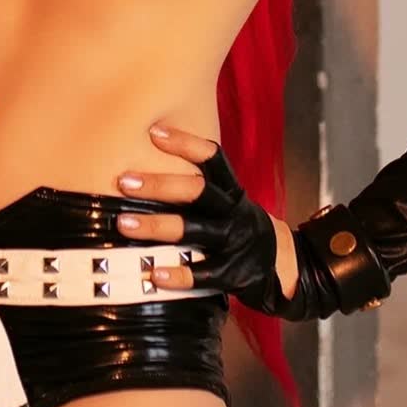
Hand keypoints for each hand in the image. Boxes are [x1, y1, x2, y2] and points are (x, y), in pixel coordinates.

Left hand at [114, 124, 306, 318]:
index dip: (185, 143)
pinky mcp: (234, 274)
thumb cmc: (237, 225)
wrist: (282, 264)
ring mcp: (234, 242)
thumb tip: (145, 164)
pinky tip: (155, 273)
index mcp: (231, 189)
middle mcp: (233, 211)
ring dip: (156, 226)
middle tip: (124, 181)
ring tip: (123, 223)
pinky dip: (179, 274)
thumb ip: (197, 187)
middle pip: (197, 191)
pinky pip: (203, 273)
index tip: (154, 132)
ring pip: (194, 230)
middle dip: (159, 184)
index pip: (212, 157)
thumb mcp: (227, 200)